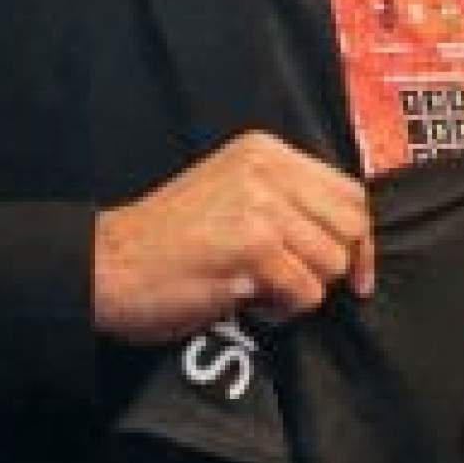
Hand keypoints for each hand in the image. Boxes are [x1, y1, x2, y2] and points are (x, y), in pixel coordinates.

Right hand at [91, 134, 372, 345]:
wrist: (105, 266)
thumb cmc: (167, 243)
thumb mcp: (232, 195)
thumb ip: (287, 201)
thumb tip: (354, 238)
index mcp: (264, 153)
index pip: (350, 193)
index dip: (358, 239)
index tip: (356, 274)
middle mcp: (266, 171)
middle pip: (350, 227)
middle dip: (332, 266)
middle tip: (289, 282)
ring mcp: (260, 207)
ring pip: (331, 263)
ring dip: (300, 289)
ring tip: (255, 286)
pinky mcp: (252, 247)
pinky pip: (305, 292)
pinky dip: (281, 309)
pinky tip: (243, 298)